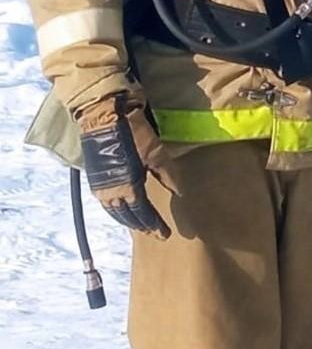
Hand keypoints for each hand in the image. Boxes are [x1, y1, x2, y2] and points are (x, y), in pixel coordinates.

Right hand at [75, 91, 169, 238]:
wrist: (103, 115)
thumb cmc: (133, 132)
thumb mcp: (156, 153)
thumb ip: (167, 175)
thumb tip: (180, 193)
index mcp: (127, 186)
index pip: (142, 213)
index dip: (154, 224)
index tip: (165, 234)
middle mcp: (110, 191)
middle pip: (127, 216)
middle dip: (141, 225)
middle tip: (154, 232)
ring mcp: (100, 185)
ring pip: (114, 210)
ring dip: (127, 219)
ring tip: (140, 224)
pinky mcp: (95, 177)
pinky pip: (106, 202)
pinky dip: (116, 209)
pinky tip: (123, 208)